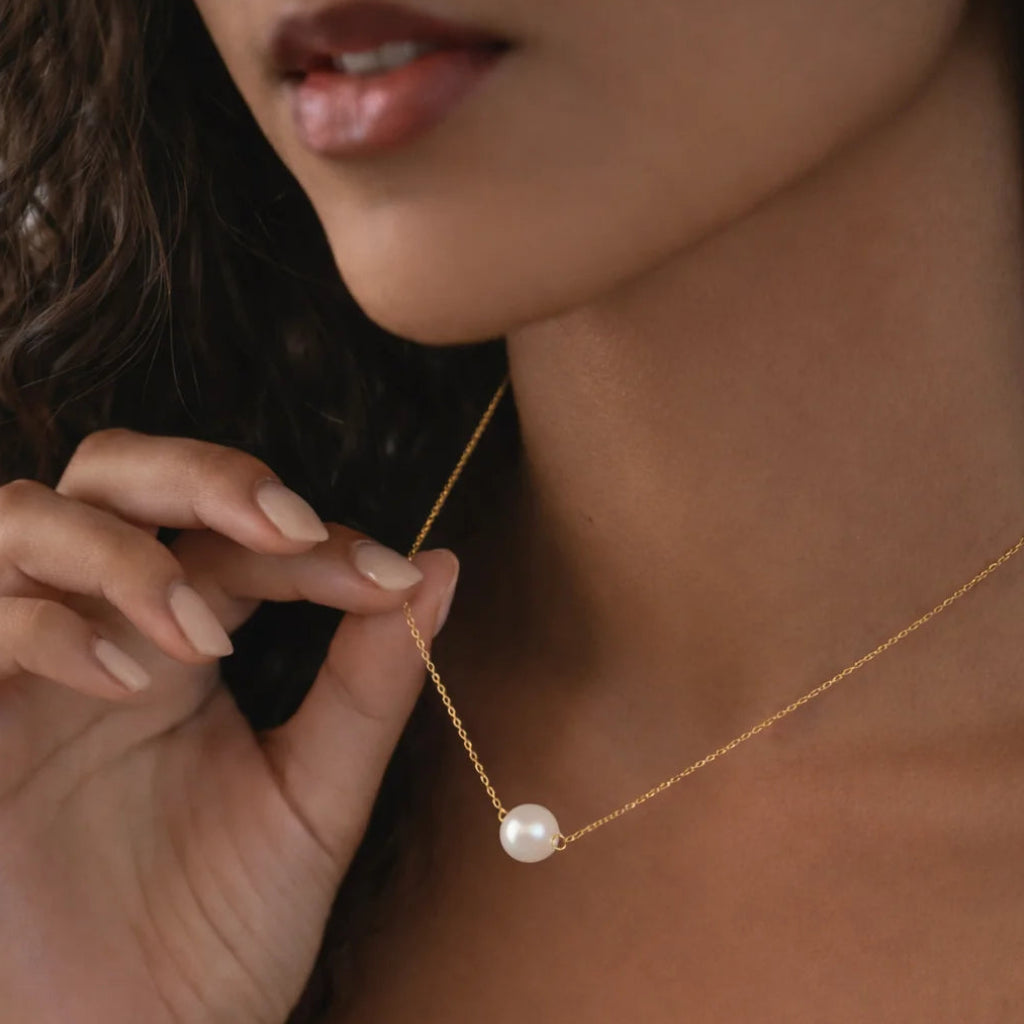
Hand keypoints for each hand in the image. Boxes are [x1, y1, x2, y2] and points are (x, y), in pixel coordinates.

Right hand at [0, 428, 458, 1023]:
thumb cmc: (221, 930)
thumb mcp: (316, 795)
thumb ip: (370, 681)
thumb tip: (440, 568)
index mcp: (187, 636)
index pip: (239, 533)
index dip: (315, 538)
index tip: (390, 577)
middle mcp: (104, 631)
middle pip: (119, 473)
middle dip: (202, 478)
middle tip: (287, 529)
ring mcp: (26, 669)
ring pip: (30, 517)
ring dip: (127, 554)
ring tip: (207, 635)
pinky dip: (51, 629)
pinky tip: (130, 682)